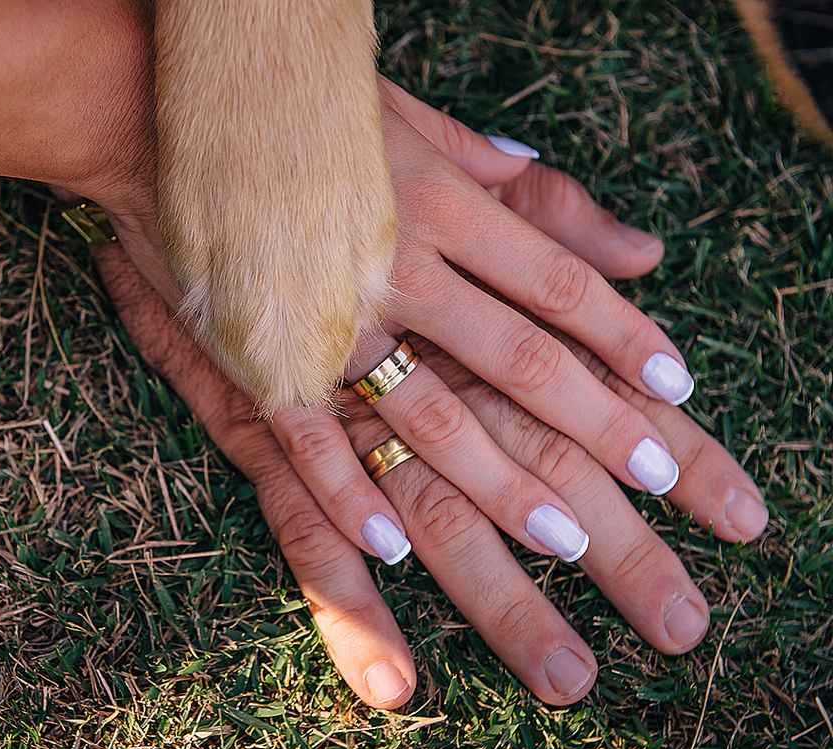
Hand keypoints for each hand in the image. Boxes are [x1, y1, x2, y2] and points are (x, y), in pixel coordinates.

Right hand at [87, 77, 714, 575]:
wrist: (158, 116)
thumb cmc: (298, 121)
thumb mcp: (415, 125)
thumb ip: (514, 181)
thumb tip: (607, 232)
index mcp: (440, 202)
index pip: (557, 282)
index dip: (624, 338)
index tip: (675, 389)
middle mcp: (398, 261)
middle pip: (516, 355)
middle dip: (592, 422)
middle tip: (654, 480)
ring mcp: (327, 314)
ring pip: (428, 410)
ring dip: (498, 480)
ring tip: (561, 540)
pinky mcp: (259, 354)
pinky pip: (308, 436)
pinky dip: (348, 493)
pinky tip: (390, 548)